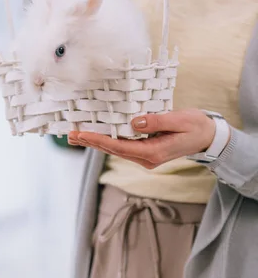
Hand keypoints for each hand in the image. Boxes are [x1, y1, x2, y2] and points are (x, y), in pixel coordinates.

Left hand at [68, 109, 218, 168]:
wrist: (208, 137)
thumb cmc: (195, 126)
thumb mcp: (179, 120)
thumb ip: (157, 121)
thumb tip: (134, 122)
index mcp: (152, 153)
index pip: (119, 146)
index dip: (99, 140)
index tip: (82, 134)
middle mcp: (146, 158)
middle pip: (112, 150)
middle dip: (91, 142)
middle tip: (70, 135)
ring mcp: (145, 155)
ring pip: (115, 149)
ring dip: (96, 142)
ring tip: (77, 135)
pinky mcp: (146, 150)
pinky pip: (122, 146)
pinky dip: (107, 140)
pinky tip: (97, 135)